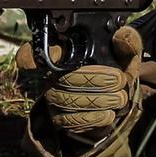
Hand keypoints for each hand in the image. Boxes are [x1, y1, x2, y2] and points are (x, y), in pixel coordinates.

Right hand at [21, 25, 142, 135]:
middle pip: (66, 78)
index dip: (30, 56)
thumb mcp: (127, 58)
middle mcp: (55, 76)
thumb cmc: (118, 75)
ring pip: (69, 100)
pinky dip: (94, 118)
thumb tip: (123, 35)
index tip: (27, 61)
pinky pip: (70, 121)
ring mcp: (54, 98)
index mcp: (68, 55)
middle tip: (119, 82)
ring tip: (119, 99)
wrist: (119, 103)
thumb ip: (129, 44)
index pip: (41, 53)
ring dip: (99, 101)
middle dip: (97, 81)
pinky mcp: (59, 119)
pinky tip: (108, 114)